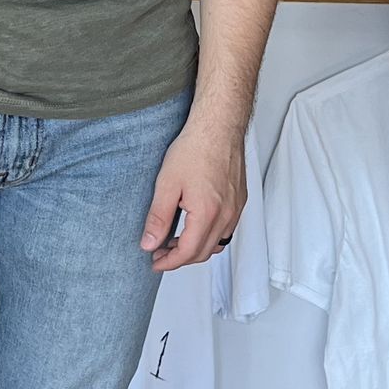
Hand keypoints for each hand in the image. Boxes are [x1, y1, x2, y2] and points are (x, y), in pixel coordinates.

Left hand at [140, 113, 246, 273]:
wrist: (219, 126)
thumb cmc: (195, 148)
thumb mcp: (167, 184)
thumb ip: (157, 218)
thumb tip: (149, 244)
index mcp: (207, 214)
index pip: (187, 252)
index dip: (169, 262)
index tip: (155, 262)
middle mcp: (226, 215)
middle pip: (203, 252)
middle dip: (180, 258)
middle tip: (159, 252)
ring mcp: (236, 208)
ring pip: (217, 243)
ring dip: (196, 248)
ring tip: (175, 241)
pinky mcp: (240, 200)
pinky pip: (227, 230)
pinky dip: (210, 236)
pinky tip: (195, 226)